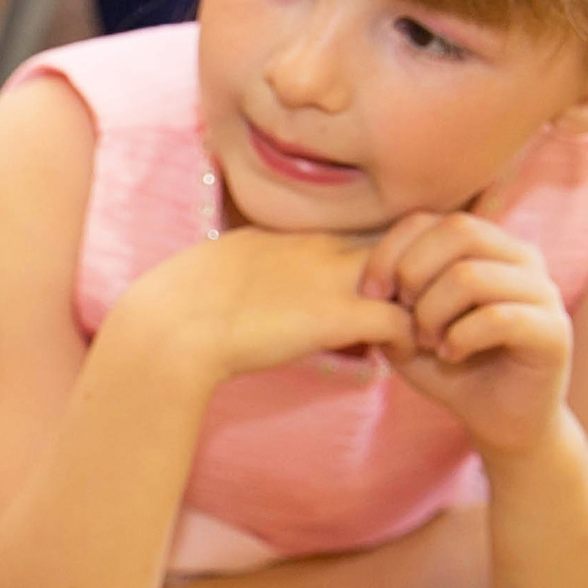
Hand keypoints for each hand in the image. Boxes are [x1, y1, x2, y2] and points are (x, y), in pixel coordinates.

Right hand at [115, 227, 413, 384]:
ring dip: (418, 302)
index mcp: (289, 234)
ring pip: (412, 273)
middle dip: (412, 271)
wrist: (170, 327)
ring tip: (412, 330)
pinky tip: (395, 356)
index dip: (377, 256)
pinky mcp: (336, 316)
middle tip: (410, 307)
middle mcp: (319, 246)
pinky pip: (401, 321)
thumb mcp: (218, 267)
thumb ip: (249, 267)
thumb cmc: (177, 307)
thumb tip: (249, 285)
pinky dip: (408, 339)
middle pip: (397, 238)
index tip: (377, 286)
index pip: (355, 230)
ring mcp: (330, 278)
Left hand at [362, 211, 570, 459]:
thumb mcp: (403, 326)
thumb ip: (387, 297)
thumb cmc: (448, 363)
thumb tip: (366, 277)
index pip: (428, 220)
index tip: (370, 295)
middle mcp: (520, 257)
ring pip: (470, 276)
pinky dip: (460, 338)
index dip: (389, 252)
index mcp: (484, 245)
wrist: (496, 416)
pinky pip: (498, 318)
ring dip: (432, 314)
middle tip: (403, 316)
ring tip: (429, 342)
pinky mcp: (554, 329)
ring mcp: (542, 290)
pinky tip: (452, 355)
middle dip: (413, 274)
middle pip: (458, 230)